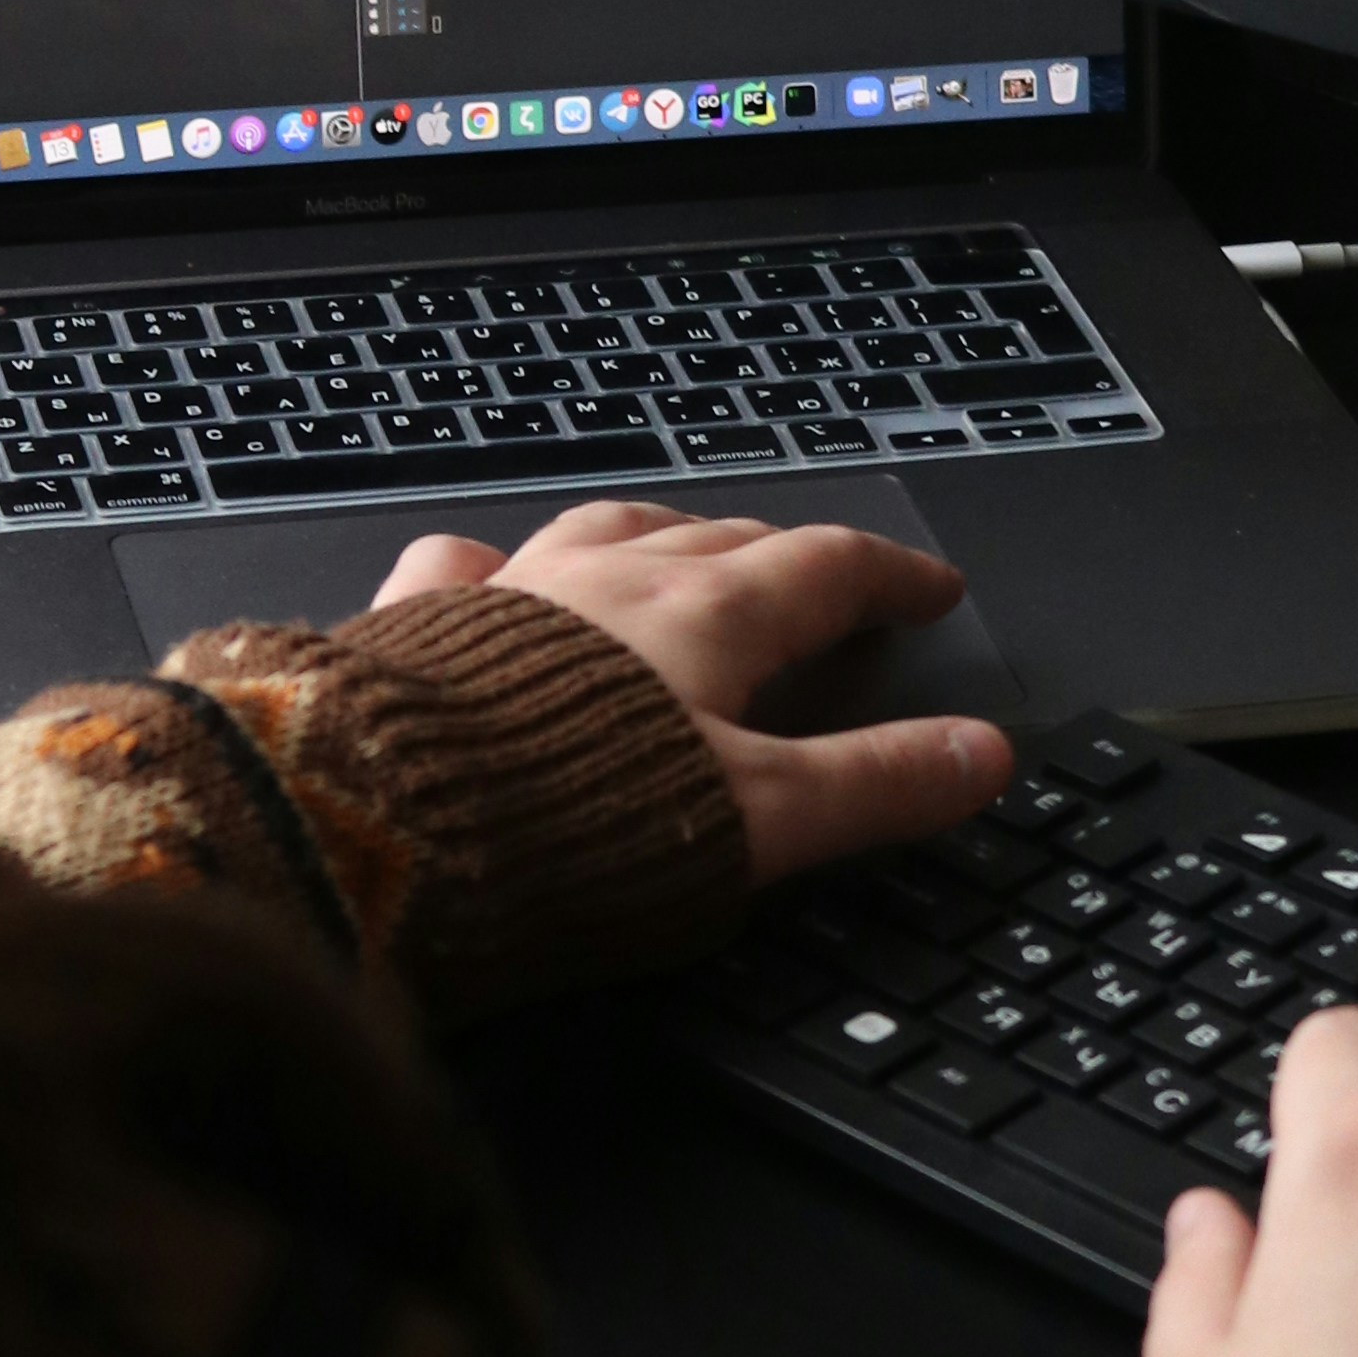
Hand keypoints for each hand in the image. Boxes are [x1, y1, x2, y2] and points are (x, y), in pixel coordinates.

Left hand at [368, 502, 1009, 889]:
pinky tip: (486, 570)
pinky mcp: (413, 630)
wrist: (380, 821)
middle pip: (721, 539)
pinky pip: (464, 569)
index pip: (826, 570)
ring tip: (682, 543)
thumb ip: (874, 786)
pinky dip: (495, 566)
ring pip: (600, 531)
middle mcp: (607, 586)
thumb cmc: (569, 824)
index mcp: (706, 619)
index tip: (928, 589)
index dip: (890, 577)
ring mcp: (506, 596)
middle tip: (824, 580)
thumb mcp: (760, 822)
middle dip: (787, 553)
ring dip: (659, 534)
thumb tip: (977, 758)